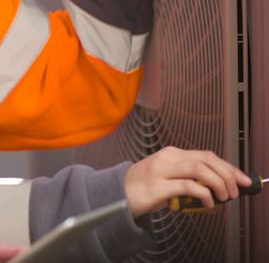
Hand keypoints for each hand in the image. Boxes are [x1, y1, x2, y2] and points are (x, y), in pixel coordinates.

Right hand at [124, 146, 253, 216]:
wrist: (115, 194)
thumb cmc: (143, 187)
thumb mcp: (166, 176)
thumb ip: (187, 176)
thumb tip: (217, 187)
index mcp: (171, 153)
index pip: (206, 155)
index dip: (228, 166)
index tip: (241, 179)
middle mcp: (166, 158)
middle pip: (206, 159)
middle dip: (227, 174)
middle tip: (235, 191)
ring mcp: (160, 171)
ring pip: (199, 169)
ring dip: (218, 183)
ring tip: (224, 197)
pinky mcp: (156, 186)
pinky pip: (188, 187)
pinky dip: (204, 195)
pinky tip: (208, 203)